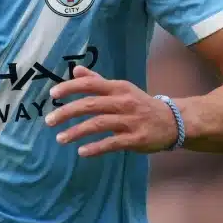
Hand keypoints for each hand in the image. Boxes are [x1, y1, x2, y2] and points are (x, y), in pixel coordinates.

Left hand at [46, 66, 179, 156]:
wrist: (173, 121)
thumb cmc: (141, 104)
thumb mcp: (122, 89)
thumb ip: (98, 80)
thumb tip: (76, 70)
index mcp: (118, 88)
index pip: (90, 84)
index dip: (70, 87)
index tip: (52, 95)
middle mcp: (123, 102)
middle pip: (90, 105)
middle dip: (67, 112)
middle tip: (49, 121)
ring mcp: (130, 120)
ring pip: (98, 124)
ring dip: (76, 132)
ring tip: (60, 138)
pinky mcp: (136, 139)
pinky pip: (112, 143)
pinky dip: (96, 148)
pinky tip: (82, 152)